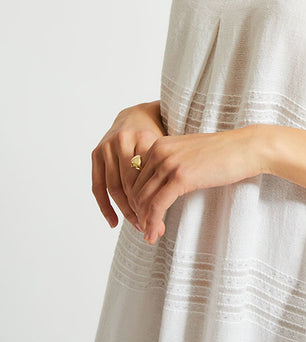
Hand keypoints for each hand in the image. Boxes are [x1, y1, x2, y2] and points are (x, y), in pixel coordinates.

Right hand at [91, 101, 165, 230]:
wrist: (138, 114)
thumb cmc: (159, 136)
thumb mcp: (168, 147)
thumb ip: (170, 169)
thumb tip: (173, 206)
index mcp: (144, 138)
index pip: (147, 178)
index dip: (153, 202)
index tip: (160, 222)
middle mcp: (123, 140)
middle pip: (129, 184)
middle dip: (139, 210)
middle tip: (148, 228)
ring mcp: (107, 146)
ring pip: (114, 187)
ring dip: (124, 211)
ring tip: (137, 225)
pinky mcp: (96, 153)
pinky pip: (98, 185)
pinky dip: (105, 206)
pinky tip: (114, 222)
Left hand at [131, 125, 263, 244]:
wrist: (246, 148)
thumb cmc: (223, 153)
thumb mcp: (189, 154)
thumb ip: (171, 164)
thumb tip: (158, 188)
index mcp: (159, 144)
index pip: (134, 177)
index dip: (135, 200)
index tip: (142, 216)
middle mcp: (159, 151)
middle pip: (135, 189)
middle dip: (138, 213)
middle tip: (145, 230)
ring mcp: (169, 163)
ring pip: (143, 199)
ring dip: (144, 221)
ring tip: (150, 235)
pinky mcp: (180, 177)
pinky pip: (157, 205)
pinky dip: (152, 222)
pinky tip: (154, 234)